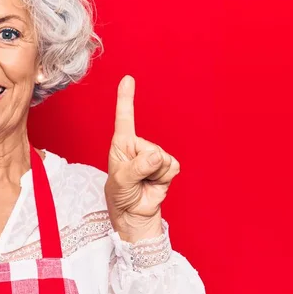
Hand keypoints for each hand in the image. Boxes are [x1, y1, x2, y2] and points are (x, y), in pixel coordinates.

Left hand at [104, 75, 180, 242]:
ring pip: (163, 158)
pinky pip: (172, 167)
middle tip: (135, 180)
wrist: (135, 214)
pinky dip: (164, 178)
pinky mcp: (167, 166)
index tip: (128, 79)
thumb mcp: (121, 182)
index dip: (126, 98)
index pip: (125, 118)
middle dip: (144, 167)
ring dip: (155, 175)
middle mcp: (138, 146)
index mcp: (121, 144)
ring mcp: (154, 155)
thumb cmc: (121, 195)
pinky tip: (154, 184)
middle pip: (151, 148)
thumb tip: (156, 156)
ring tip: (144, 182)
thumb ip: (137, 168)